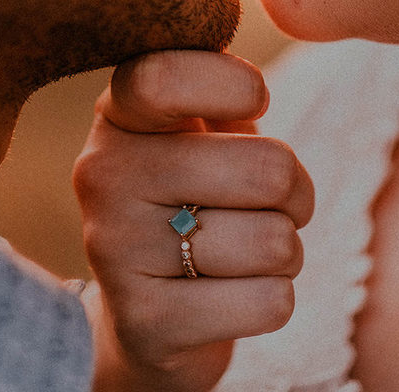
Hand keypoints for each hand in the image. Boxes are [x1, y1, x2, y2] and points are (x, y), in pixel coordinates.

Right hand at [74, 51, 314, 391]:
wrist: (153, 316)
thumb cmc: (197, 200)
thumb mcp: (204, 132)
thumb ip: (222, 86)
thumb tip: (248, 80)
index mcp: (118, 116)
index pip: (169, 76)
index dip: (237, 88)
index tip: (253, 104)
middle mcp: (102, 175)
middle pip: (265, 169)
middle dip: (296, 192)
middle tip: (271, 203)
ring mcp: (116, 250)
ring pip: (274, 242)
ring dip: (284, 252)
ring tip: (243, 253)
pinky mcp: (146, 322)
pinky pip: (270, 302)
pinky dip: (273, 301)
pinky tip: (231, 298)